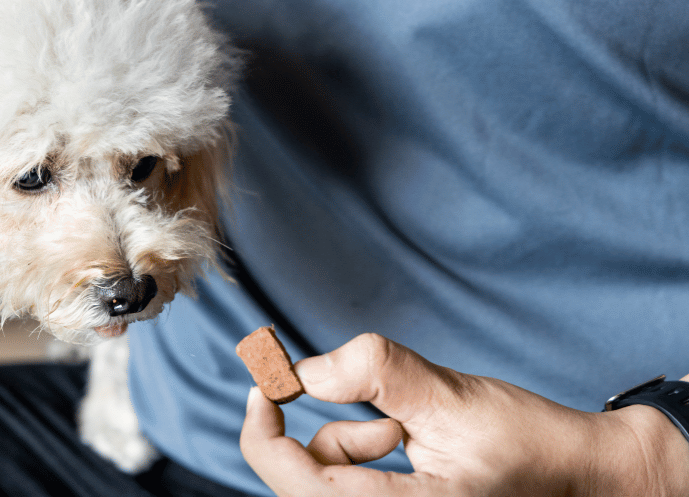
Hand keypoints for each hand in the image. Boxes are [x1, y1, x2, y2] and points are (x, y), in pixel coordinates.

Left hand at [240, 333, 688, 495]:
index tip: (266, 379)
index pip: (291, 479)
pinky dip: (365, 448)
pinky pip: (347, 479)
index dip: (262, 427)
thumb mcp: (453, 401)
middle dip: (329, 431)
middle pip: (301, 477)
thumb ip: (379, 375)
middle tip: (385, 414)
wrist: (584, 479)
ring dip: (353, 438)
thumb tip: (308, 367)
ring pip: (325, 474)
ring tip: (409, 432)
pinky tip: (408, 441)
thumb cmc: (530, 447)